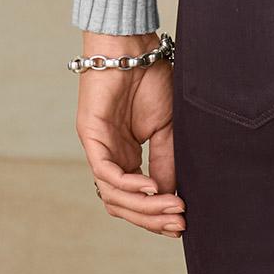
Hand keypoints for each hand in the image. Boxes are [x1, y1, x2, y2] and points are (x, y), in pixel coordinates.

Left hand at [76, 31, 183, 237]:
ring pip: (113, 195)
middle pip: (123, 206)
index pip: (136, 202)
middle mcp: (110, 158)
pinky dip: (130, 185)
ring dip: (144, 207)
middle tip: (179, 224)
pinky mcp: (90, 135)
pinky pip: (106, 173)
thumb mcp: (168, 130)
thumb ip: (167, 164)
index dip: (157, 218)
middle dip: (152, 220)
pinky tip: (152, 188)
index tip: (182, 226)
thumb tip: (171, 199)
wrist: (135, 47)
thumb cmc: (151, 80)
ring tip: (171, 207)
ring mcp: (98, 148)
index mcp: (127, 158)